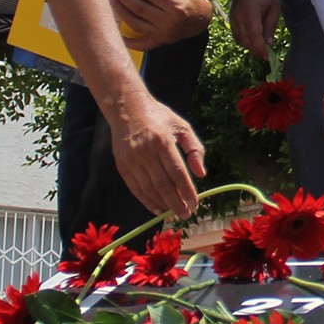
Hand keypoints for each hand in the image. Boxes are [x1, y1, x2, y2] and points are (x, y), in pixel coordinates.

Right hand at [105, 92, 205, 218]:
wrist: (127, 108)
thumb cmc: (159, 117)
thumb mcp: (182, 126)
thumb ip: (194, 148)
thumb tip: (201, 173)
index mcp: (163, 141)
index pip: (177, 172)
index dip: (186, 190)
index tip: (195, 203)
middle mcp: (145, 151)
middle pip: (162, 184)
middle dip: (176, 202)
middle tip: (186, 215)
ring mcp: (131, 159)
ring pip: (148, 188)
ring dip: (162, 204)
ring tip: (174, 214)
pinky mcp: (122, 165)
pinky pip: (135, 187)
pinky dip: (146, 200)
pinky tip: (157, 209)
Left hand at [107, 0, 211, 49]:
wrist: (199, 19)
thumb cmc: (186, 0)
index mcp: (175, 6)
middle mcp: (169, 21)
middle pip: (139, 8)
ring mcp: (163, 34)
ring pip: (135, 23)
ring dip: (121, 12)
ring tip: (112, 0)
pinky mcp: (160, 42)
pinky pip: (141, 44)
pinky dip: (128, 41)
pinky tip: (117, 31)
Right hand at [227, 0, 280, 62]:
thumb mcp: (274, 8)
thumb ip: (270, 27)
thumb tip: (269, 45)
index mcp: (251, 13)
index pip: (254, 36)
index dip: (261, 49)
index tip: (269, 57)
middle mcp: (239, 18)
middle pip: (246, 42)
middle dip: (257, 50)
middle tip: (268, 52)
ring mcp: (233, 20)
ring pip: (241, 41)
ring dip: (252, 46)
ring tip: (263, 45)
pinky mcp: (231, 21)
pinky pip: (237, 37)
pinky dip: (246, 41)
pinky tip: (255, 39)